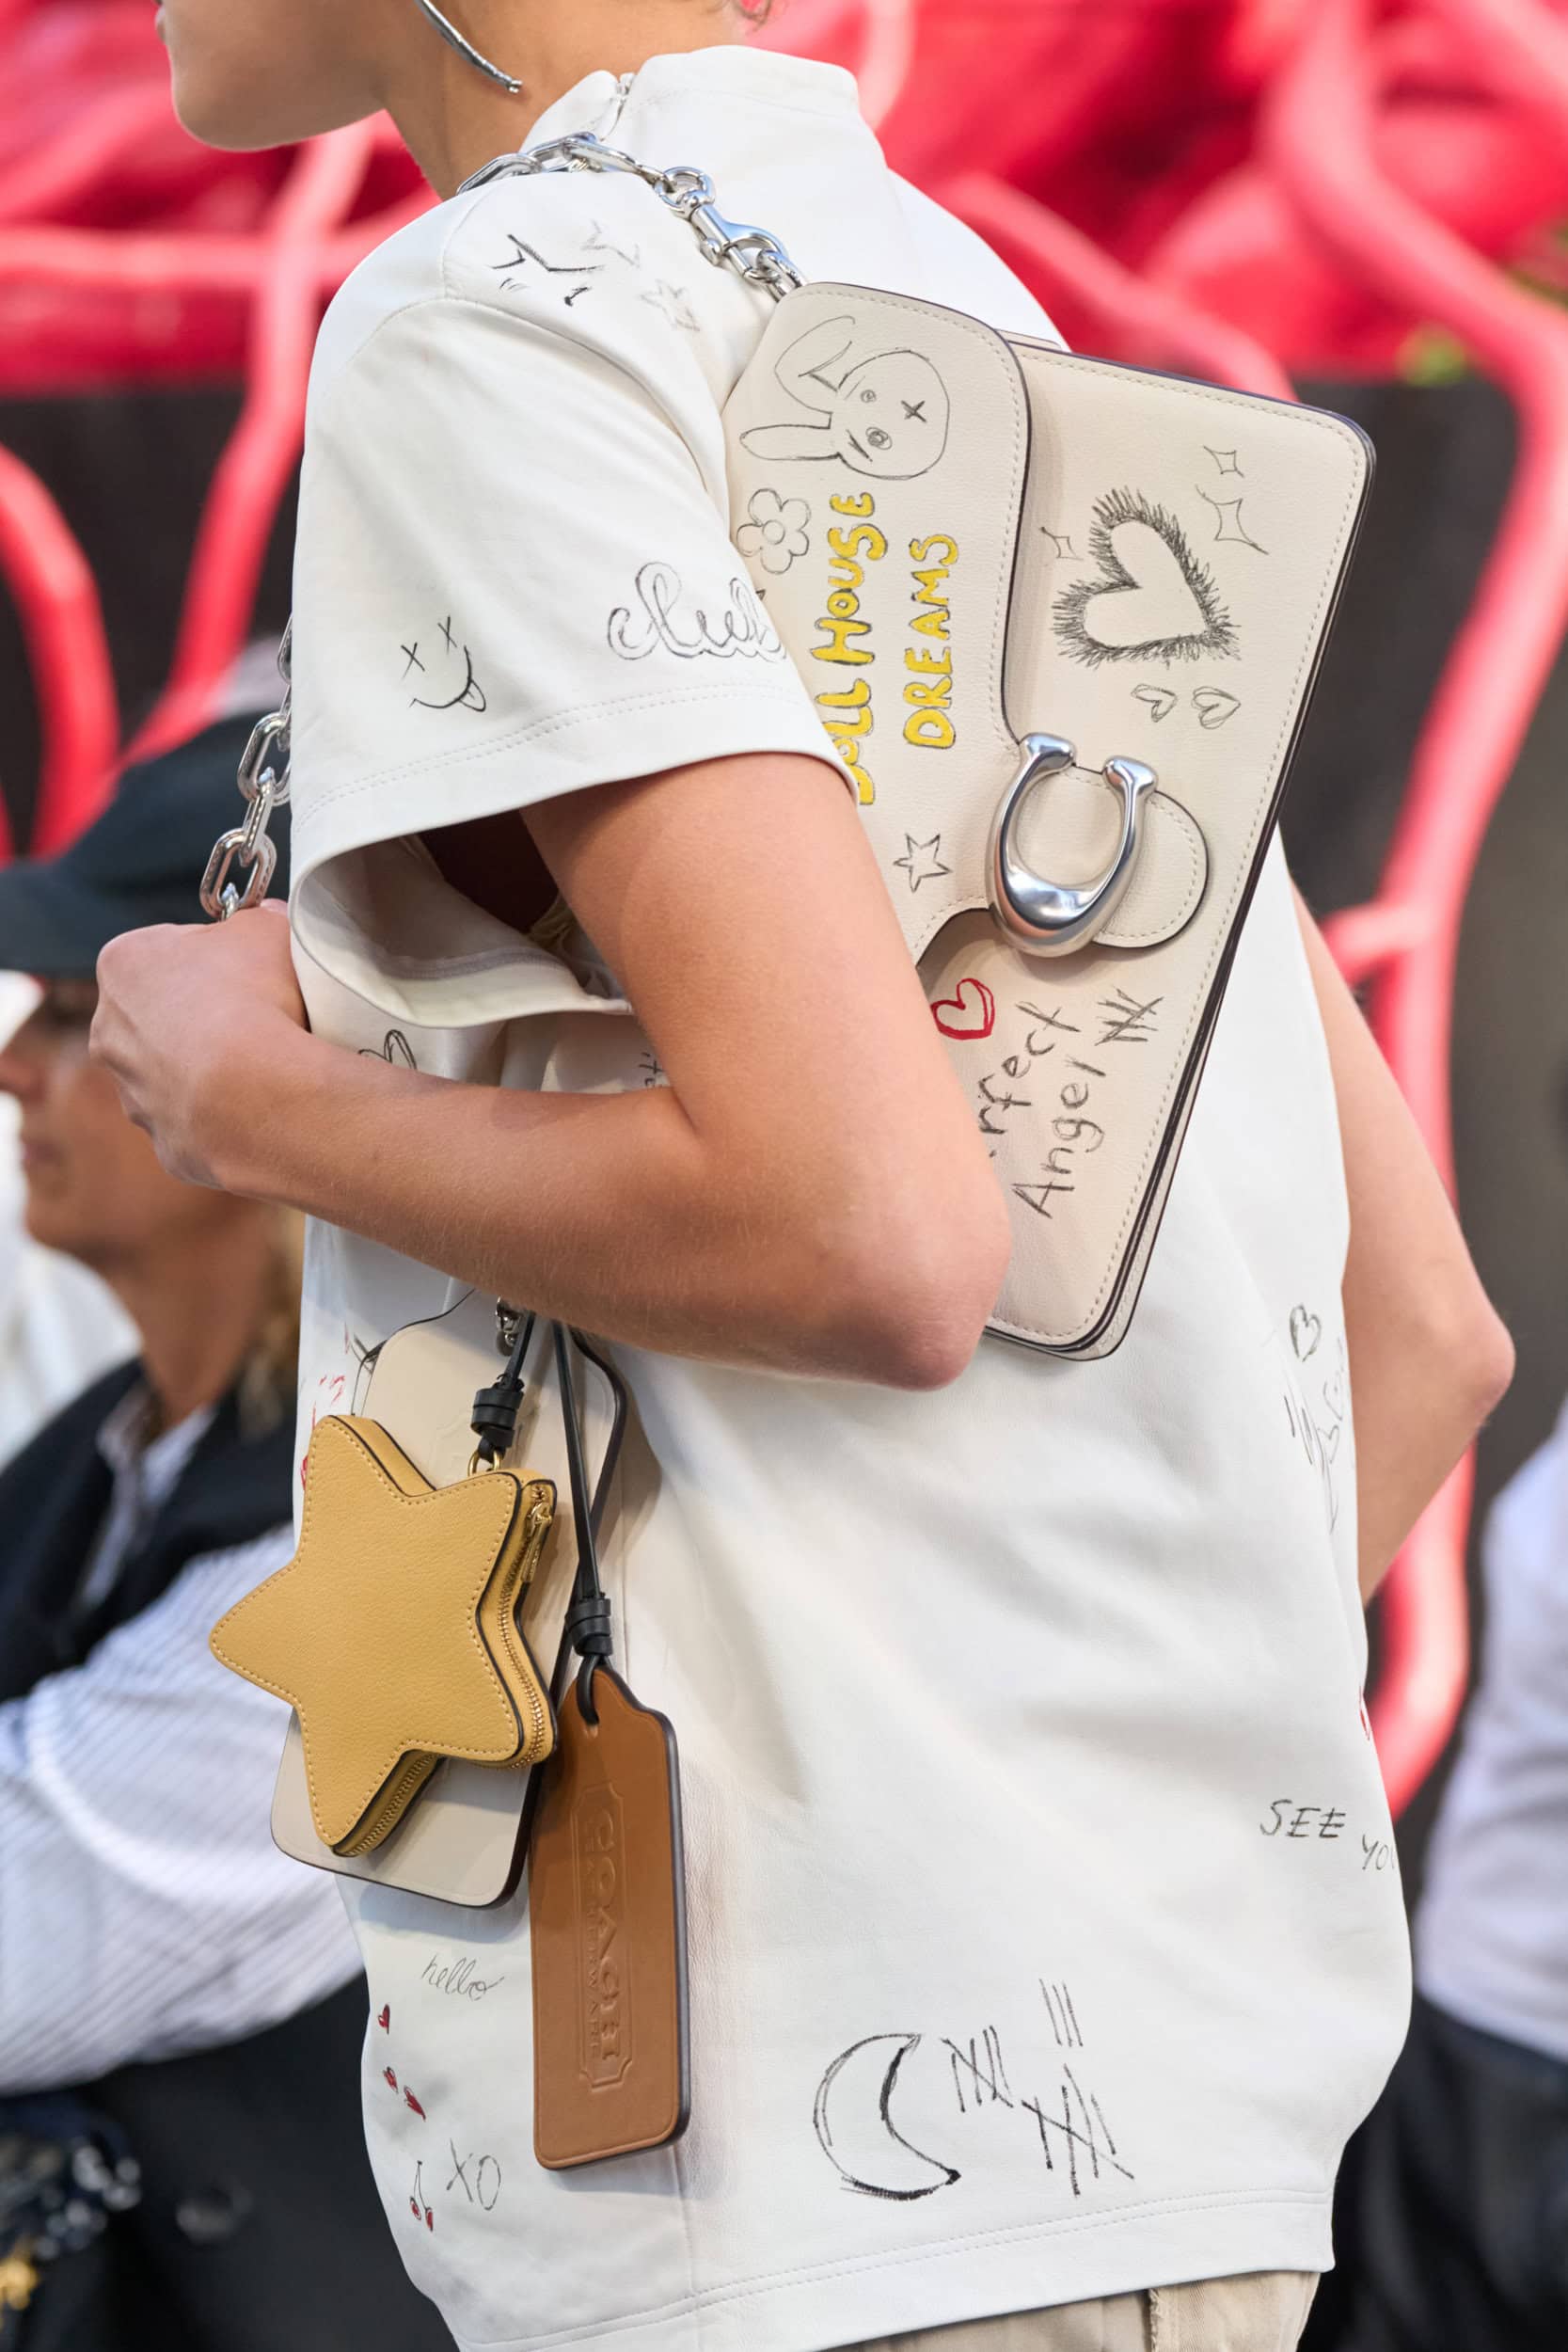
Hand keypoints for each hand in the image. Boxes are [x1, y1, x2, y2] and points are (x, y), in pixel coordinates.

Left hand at [92, 902, 307, 1189]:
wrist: (253, 1093)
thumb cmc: (253, 998)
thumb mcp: (269, 929)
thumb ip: (261, 917)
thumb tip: (267, 917)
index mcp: (122, 963)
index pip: (167, 949)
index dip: (214, 956)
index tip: (249, 967)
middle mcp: (109, 1029)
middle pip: (164, 1012)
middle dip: (205, 1013)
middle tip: (261, 1015)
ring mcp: (131, 1091)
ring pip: (176, 1070)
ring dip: (212, 1066)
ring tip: (265, 1064)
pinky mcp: (162, 1140)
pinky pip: (197, 1118)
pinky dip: (223, 1112)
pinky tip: (258, 1102)